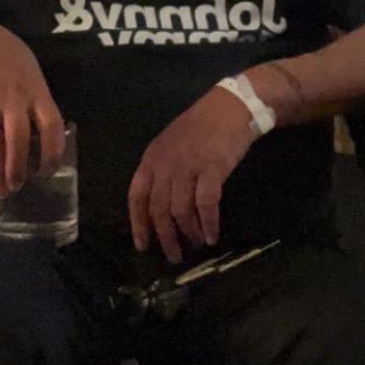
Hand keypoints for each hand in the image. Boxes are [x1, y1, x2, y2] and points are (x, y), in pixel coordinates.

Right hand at [0, 21, 64, 194]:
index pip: (52, 128)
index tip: (47, 170)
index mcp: (37, 93)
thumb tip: (43, 140)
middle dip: (18, 170)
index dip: (52, 153)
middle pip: (20, 142)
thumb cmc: (12, 59)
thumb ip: (38, 105)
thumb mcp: (34, 76)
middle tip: (16, 187)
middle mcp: (15, 100)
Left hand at [128, 86, 255, 261]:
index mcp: (151, 159)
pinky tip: (212, 236)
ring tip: (196, 245)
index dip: (138, 224)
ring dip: (188, 233)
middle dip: (165, 237)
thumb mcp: (170, 146)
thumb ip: (162, 172)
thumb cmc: (199, 128)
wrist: (228, 108)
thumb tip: (160, 208)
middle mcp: (165, 165)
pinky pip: (206, 205)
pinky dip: (208, 224)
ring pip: (181, 211)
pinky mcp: (212, 169)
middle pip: (159, 210)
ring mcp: (188, 166)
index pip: (136, 197)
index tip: (143, 245)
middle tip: (174, 256)